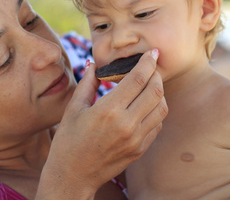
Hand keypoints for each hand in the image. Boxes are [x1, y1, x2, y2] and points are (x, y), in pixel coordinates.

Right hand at [36, 50, 167, 198]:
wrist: (73, 176)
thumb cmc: (68, 141)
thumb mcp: (73, 109)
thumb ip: (87, 84)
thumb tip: (93, 64)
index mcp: (108, 110)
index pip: (138, 79)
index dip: (147, 62)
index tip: (151, 53)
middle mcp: (127, 124)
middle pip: (155, 91)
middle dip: (156, 74)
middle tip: (151, 66)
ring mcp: (136, 139)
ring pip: (161, 108)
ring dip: (159, 92)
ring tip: (150, 84)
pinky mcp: (140, 150)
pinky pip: (157, 125)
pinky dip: (156, 111)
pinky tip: (145, 105)